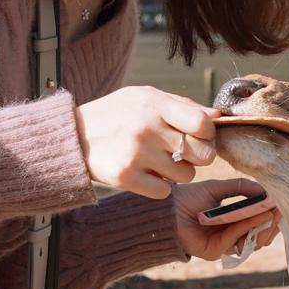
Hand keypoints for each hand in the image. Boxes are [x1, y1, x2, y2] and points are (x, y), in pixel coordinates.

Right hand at [73, 85, 218, 196]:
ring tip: (156, 160)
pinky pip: (165, 191)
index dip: (207, 133)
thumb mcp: (145, 97)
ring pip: (186, 175)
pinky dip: (158, 186)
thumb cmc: (116, 114)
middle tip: (182, 152)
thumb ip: (182, 106)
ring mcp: (135, 154)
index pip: (203, 124)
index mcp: (154, 104)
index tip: (198, 135)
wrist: (71, 137)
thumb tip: (217, 117)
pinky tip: (144, 173)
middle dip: (198, 156)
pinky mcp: (125, 177)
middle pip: (203, 154)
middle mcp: (146, 127)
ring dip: (176, 171)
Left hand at [172, 179, 281, 261]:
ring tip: (276, 211)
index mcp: (231, 224)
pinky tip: (261, 214)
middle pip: (260, 235)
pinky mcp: (216, 251)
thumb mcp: (218, 188)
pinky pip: (238, 238)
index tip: (283, 205)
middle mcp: (229, 237)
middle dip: (273, 223)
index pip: (258, 224)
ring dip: (266, 226)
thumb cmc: (188, 198)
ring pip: (252, 241)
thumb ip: (242, 188)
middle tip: (284, 210)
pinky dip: (251, 226)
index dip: (272, 216)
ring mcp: (224, 246)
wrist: (165, 209)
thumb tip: (267, 190)